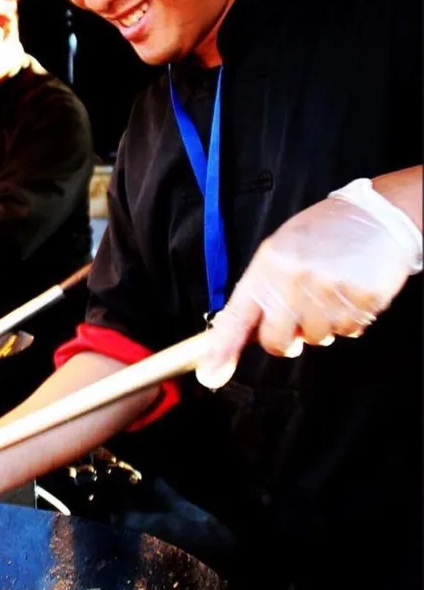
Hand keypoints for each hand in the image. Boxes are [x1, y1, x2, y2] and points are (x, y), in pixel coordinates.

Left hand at [197, 188, 420, 388]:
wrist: (377, 215)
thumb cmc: (322, 236)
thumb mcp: (279, 253)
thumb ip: (259, 294)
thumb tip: (234, 339)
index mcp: (269, 265)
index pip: (238, 316)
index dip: (222, 348)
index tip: (210, 374)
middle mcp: (295, 278)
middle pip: (277, 341)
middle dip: (287, 338)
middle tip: (300, 313)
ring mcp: (330, 288)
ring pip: (317, 339)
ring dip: (323, 325)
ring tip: (331, 292)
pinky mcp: (363, 297)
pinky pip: (349, 331)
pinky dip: (350, 319)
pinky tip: (351, 292)